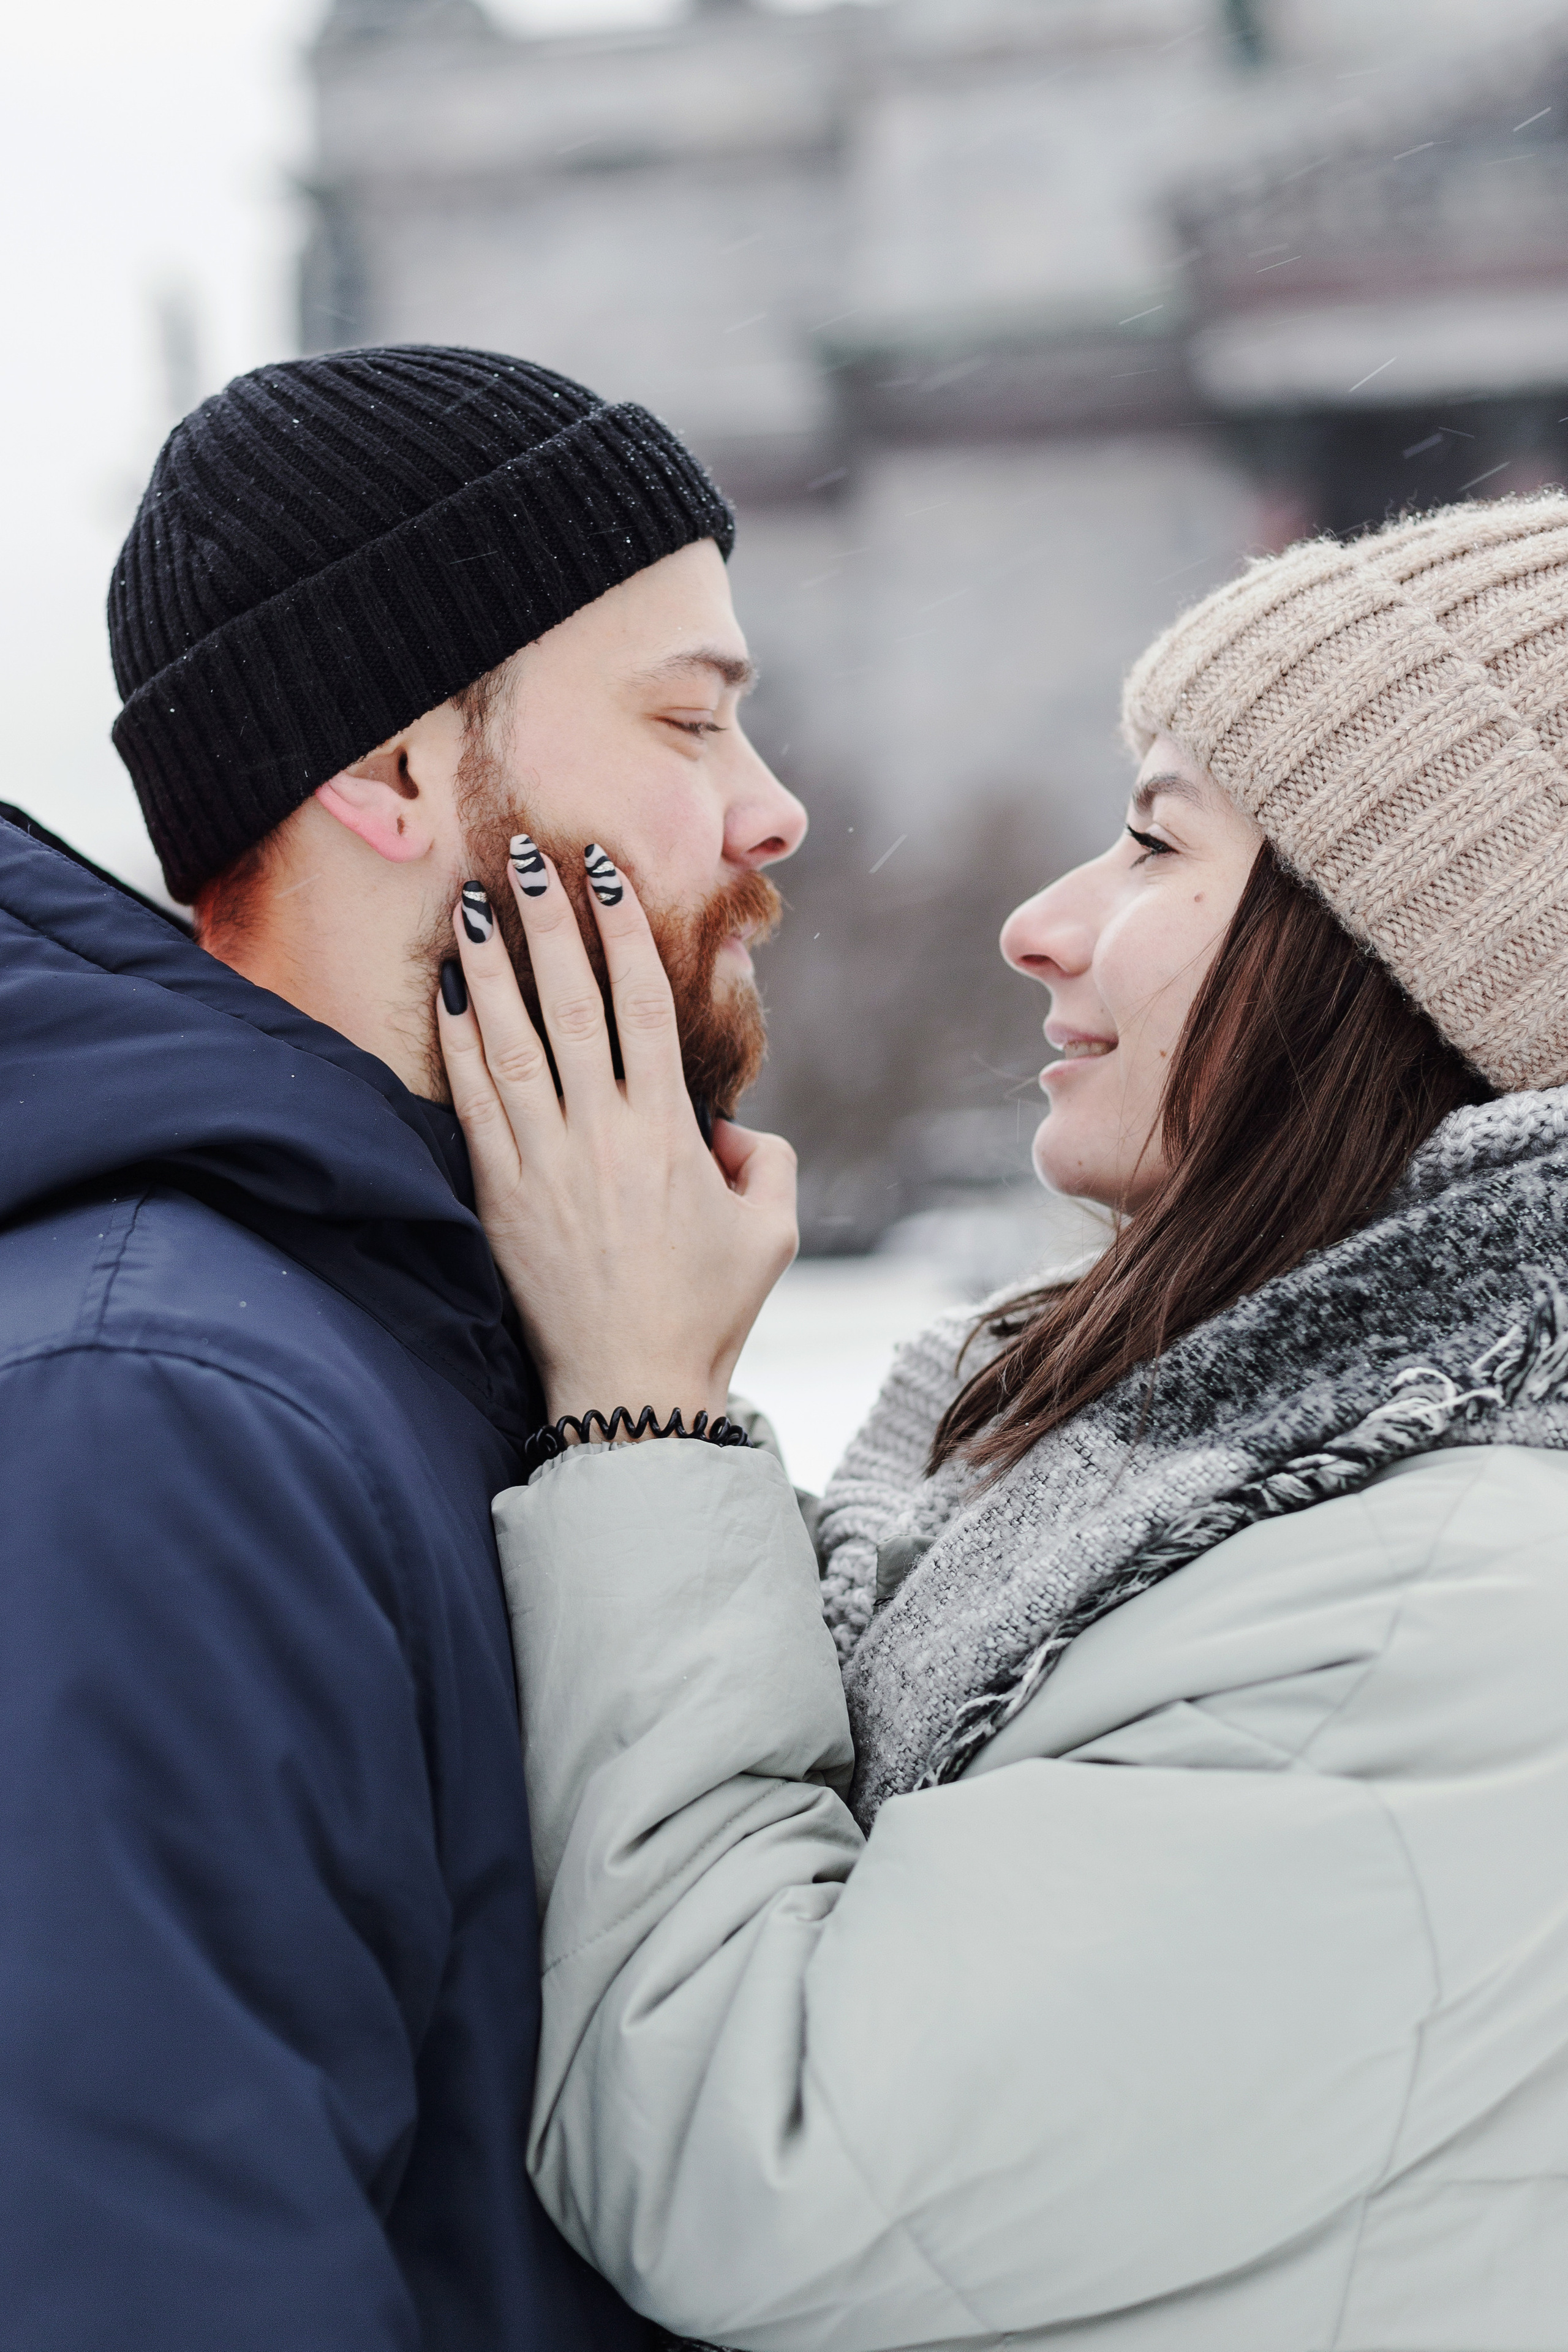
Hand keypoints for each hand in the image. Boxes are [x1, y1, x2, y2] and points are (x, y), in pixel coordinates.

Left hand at [437, 841, 798, 1430]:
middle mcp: (599, 1135)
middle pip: (569, 1001)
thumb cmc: (707, 1310)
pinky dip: (457, 1041)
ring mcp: (542, 1164)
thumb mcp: (770, 1230)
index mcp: (667, 1133)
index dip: (622, 930)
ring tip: (473, 902)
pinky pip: (471, 1101)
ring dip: (490, 965)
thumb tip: (729, 1126)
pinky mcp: (499, 1196)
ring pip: (509, 1041)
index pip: (640, 1004)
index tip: (604, 874)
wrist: (630, 1392)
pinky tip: (447, 991)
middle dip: (548, 920)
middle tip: (527, 855)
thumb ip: (766, 1158)